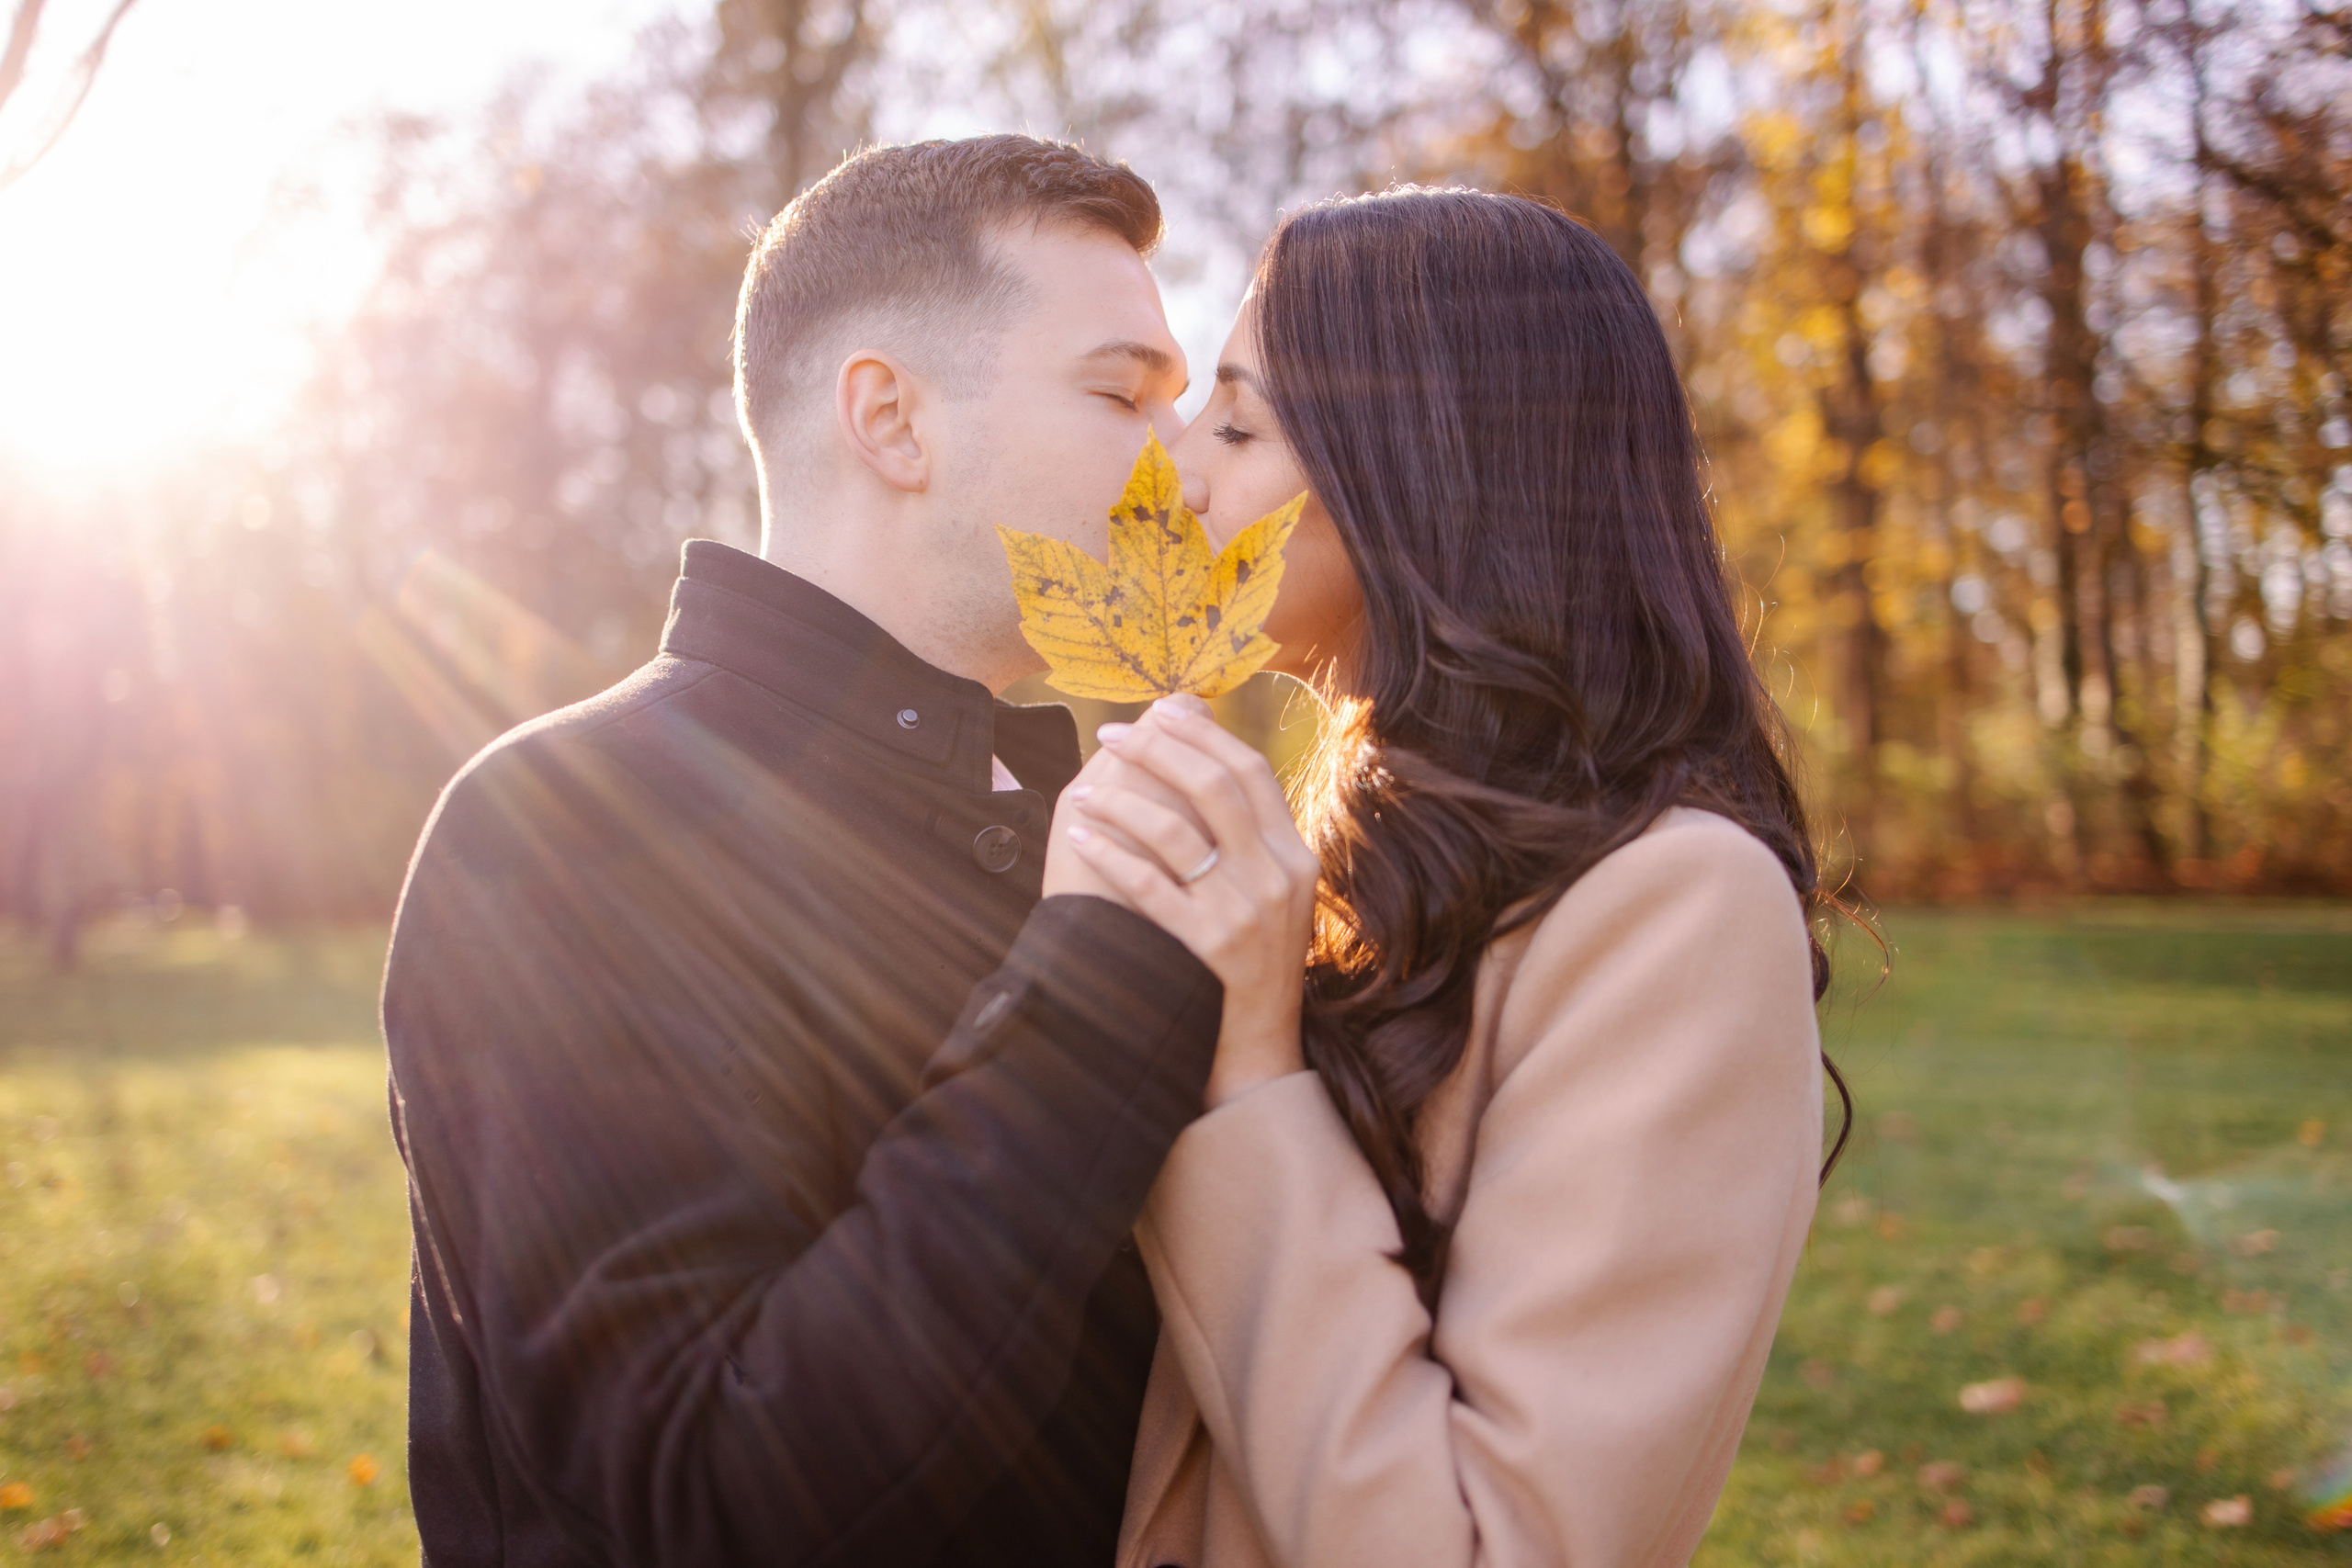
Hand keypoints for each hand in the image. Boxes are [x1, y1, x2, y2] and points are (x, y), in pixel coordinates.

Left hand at [1061, 695, 1319, 1107]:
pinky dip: (1112, 854)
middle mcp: (1278, 876)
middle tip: (1111, 733)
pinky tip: (1082, 836)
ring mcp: (1248, 912)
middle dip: (1157, 750)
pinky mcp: (1213, 946)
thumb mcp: (1272, 897)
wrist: (1258, 1050)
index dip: (1202, 734)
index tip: (1159, 711)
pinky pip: (1152, 885)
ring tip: (1085, 791)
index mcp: (1294, 855)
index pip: (1251, 769)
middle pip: (1215, 785)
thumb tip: (1206, 768)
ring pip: (1178, 830)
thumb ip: (1248, 839)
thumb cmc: (1251, 967)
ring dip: (1122, 801)